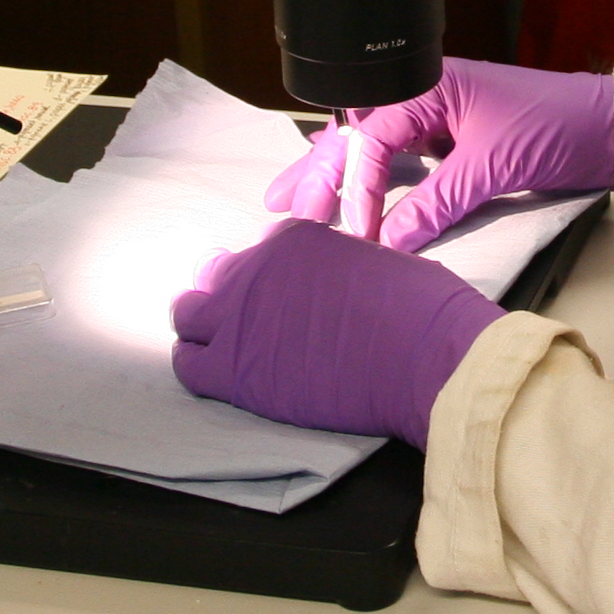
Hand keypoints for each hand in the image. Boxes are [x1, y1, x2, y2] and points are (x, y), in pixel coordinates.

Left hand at [170, 218, 505, 446]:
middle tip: (246, 320)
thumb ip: (335, 266)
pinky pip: (188, 364)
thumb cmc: (420, 309)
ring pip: (188, 316)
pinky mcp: (234, 370)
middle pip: (215, 276)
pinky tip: (216, 375)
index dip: (269, 276)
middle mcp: (256, 268)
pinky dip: (196, 365)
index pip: (259, 251)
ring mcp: (239, 318)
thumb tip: (332, 284)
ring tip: (222, 347)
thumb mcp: (375, 262)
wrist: (424, 356)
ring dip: (202, 327)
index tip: (282, 295)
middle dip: (225, 294)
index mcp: (292, 239)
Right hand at [264, 59, 613, 251]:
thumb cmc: (561, 125)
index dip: (358, 185)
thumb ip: (439, 201)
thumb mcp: (494, 165)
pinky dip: (371, 182)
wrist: (611, 129)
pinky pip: (400, 163)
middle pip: (358, 136)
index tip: (355, 229)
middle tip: (285, 213)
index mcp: (432, 84)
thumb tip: (390, 240)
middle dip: (318, 173)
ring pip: (372, 148)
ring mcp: (439, 119)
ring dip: (333, 175)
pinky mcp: (453, 144)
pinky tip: (344, 194)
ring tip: (286, 198)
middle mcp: (428, 97)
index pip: (373, 136)